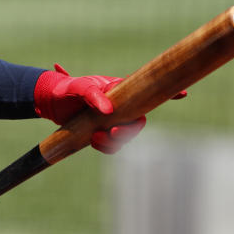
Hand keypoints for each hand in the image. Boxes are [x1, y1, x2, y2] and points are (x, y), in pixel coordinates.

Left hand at [33, 64, 183, 153]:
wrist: (50, 103)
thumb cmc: (67, 89)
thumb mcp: (77, 87)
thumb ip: (93, 95)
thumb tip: (109, 110)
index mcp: (119, 89)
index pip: (146, 90)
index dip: (167, 92)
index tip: (183, 92)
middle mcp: (120, 105)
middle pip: (138, 121)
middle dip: (130, 130)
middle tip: (113, 132)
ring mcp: (112, 120)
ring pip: (125, 136)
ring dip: (114, 141)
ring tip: (96, 137)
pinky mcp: (102, 133)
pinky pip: (112, 145)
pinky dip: (105, 146)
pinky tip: (93, 140)